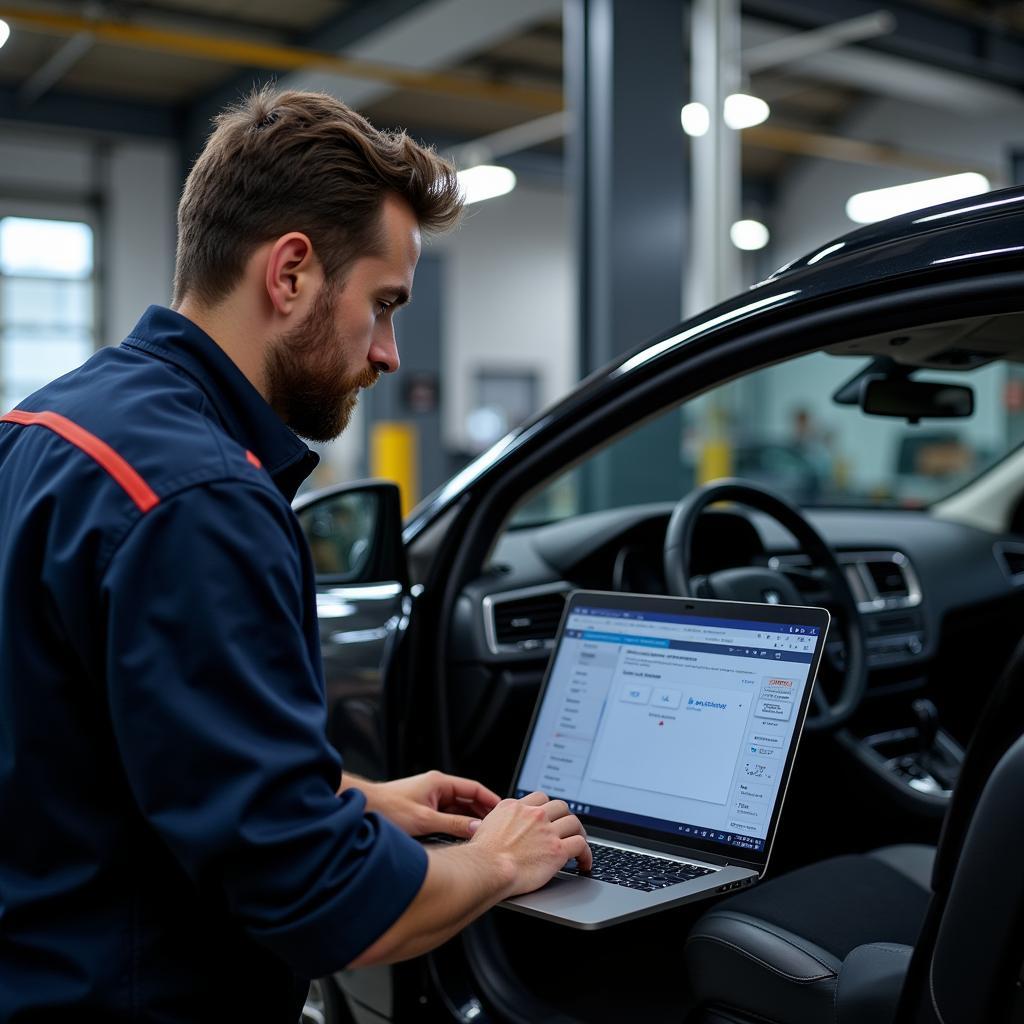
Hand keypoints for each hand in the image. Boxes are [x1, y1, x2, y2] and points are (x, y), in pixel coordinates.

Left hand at [358, 770, 499, 838]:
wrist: (363, 809)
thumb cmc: (388, 808)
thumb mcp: (425, 820)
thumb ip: (453, 824)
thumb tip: (477, 828)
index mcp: (439, 783)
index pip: (474, 788)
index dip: (490, 800)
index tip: (504, 812)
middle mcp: (436, 788)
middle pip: (467, 799)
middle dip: (482, 812)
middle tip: (497, 827)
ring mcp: (429, 799)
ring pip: (457, 809)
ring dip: (469, 820)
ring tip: (483, 834)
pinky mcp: (422, 810)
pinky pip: (446, 816)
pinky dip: (456, 824)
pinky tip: (462, 837)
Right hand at [470, 791, 591, 897]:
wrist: (487, 868)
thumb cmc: (481, 855)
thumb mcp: (483, 827)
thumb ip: (496, 823)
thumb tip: (489, 827)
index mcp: (515, 807)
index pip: (540, 798)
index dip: (547, 807)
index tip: (550, 816)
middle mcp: (533, 815)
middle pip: (560, 806)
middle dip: (565, 817)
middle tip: (567, 828)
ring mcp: (547, 831)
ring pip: (574, 822)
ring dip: (579, 832)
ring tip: (579, 843)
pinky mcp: (557, 850)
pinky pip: (580, 845)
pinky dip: (586, 853)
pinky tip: (584, 862)